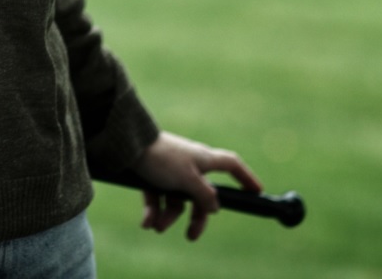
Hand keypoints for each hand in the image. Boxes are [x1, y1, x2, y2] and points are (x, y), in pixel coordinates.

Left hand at [130, 130, 261, 240]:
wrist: (125, 145)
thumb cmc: (162, 158)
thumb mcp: (188, 179)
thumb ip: (204, 195)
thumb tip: (215, 207)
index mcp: (204, 160)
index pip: (232, 166)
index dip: (246, 177)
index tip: (256, 191)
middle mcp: (189, 165)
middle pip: (200, 195)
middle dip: (195, 217)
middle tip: (191, 236)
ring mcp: (170, 170)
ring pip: (176, 199)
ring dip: (167, 216)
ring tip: (156, 226)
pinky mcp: (152, 174)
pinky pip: (157, 197)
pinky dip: (153, 210)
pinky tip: (146, 222)